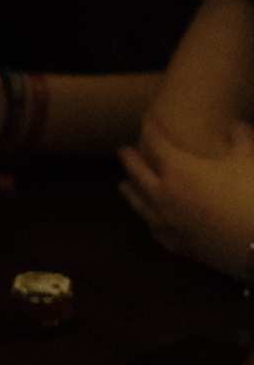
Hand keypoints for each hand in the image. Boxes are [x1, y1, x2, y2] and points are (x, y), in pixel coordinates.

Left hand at [120, 120, 253, 277]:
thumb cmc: (250, 194)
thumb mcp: (248, 158)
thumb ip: (240, 138)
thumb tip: (235, 125)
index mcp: (177, 169)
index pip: (156, 144)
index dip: (151, 130)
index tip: (146, 122)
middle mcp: (162, 195)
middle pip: (138, 173)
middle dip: (130, 160)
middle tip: (122, 151)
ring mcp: (164, 221)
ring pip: (138, 203)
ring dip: (129, 192)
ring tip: (123, 185)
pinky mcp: (173, 243)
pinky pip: (153, 228)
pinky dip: (148, 219)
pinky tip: (148, 220)